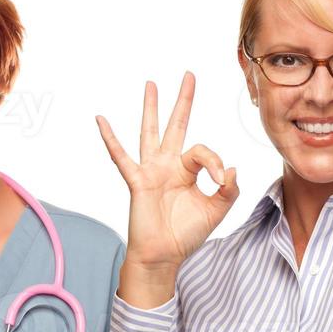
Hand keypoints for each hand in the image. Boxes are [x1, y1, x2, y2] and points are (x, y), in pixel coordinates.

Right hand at [96, 71, 238, 269]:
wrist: (164, 256)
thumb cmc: (185, 235)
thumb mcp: (216, 211)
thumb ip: (228, 190)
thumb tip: (232, 168)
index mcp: (186, 172)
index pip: (203, 151)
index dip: (215, 163)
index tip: (221, 182)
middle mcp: (168, 166)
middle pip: (176, 126)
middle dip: (183, 101)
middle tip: (189, 75)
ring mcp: (151, 171)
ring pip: (150, 133)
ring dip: (151, 109)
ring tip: (151, 84)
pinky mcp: (137, 182)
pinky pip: (121, 157)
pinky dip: (110, 139)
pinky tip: (101, 120)